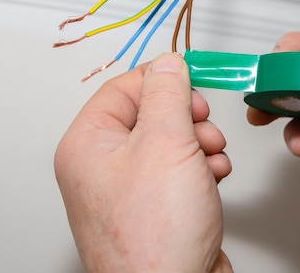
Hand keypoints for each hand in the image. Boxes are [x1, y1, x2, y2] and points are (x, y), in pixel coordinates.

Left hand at [55, 53, 231, 271]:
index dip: (160, 79)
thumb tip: (168, 63)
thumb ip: (168, 93)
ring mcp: (130, 190)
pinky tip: (213, 178)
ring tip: (210, 158)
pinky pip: (179, 170)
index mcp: (87, 145)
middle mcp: (102, 168)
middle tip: (201, 125)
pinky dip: (201, 168)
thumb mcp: (165, 142)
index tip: (191, 76)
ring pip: (170, 142)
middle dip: (186, 116)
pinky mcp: (156, 208)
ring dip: (199, 143)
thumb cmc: (155, 236)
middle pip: (150, 114)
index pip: (122, 88)